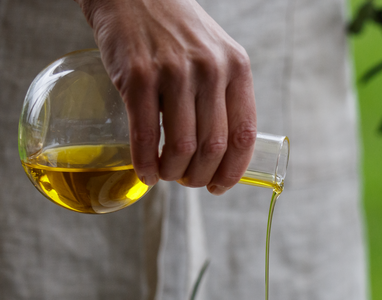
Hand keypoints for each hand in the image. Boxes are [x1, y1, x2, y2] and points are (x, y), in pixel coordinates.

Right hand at [76, 0, 256, 194]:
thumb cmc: (176, 31)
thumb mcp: (215, 54)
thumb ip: (224, 93)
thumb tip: (223, 151)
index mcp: (237, 68)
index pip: (244, 134)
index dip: (233, 170)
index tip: (219, 185)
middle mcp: (210, 70)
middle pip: (213, 146)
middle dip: (199, 176)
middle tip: (187, 181)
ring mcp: (174, 72)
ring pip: (181, 146)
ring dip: (172, 172)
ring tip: (165, 174)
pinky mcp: (137, 76)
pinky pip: (145, 134)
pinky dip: (145, 162)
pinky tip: (145, 171)